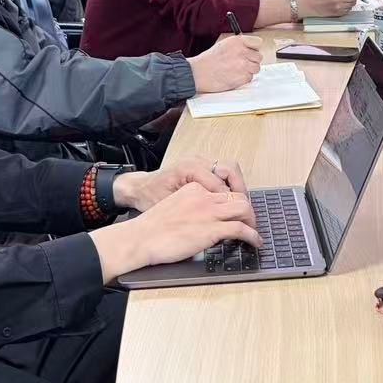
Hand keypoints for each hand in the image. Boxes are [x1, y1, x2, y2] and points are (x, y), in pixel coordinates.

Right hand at [90, 181, 259, 280]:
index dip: (234, 200)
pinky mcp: (211, 229)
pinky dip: (252, 236)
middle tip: (249, 221)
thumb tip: (204, 221)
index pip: (223, 188)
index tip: (236, 211)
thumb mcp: (174, 206)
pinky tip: (254, 242)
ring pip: (244, 207)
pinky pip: (241, 229)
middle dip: (247, 208)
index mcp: (194, 188)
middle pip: (238, 195)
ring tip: (253, 230)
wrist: (140, 238)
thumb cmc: (152, 228)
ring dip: (252, 219)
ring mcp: (208, 212)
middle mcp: (204, 196)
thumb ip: (192, 207)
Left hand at [113, 156, 247, 211]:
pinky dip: (228, 185)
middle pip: (230, 169)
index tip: (240, 219)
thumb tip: (218, 220)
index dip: (232, 203)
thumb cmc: (149, 197)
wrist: (137, 188)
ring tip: (239, 207)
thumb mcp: (169, 206)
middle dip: (240, 190)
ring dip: (236, 187)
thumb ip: (193, 211)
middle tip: (245, 211)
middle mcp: (196, 161)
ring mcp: (199, 162)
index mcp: (189, 169)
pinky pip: (221, 172)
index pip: (221, 185)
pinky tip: (227, 201)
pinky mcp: (200, 167)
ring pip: (229, 169)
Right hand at [189, 36, 262, 93]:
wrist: (199, 73)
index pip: (258, 42)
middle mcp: (242, 51)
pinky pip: (250, 77)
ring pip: (256, 68)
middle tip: (241, 63)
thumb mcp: (224, 45)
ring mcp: (244, 65)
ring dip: (248, 70)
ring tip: (236, 70)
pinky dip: (243, 78)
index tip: (250, 51)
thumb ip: (239, 45)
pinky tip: (233, 76)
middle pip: (259, 56)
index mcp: (238, 41)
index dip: (253, 48)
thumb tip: (251, 48)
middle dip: (251, 60)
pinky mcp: (243, 77)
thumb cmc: (209, 60)